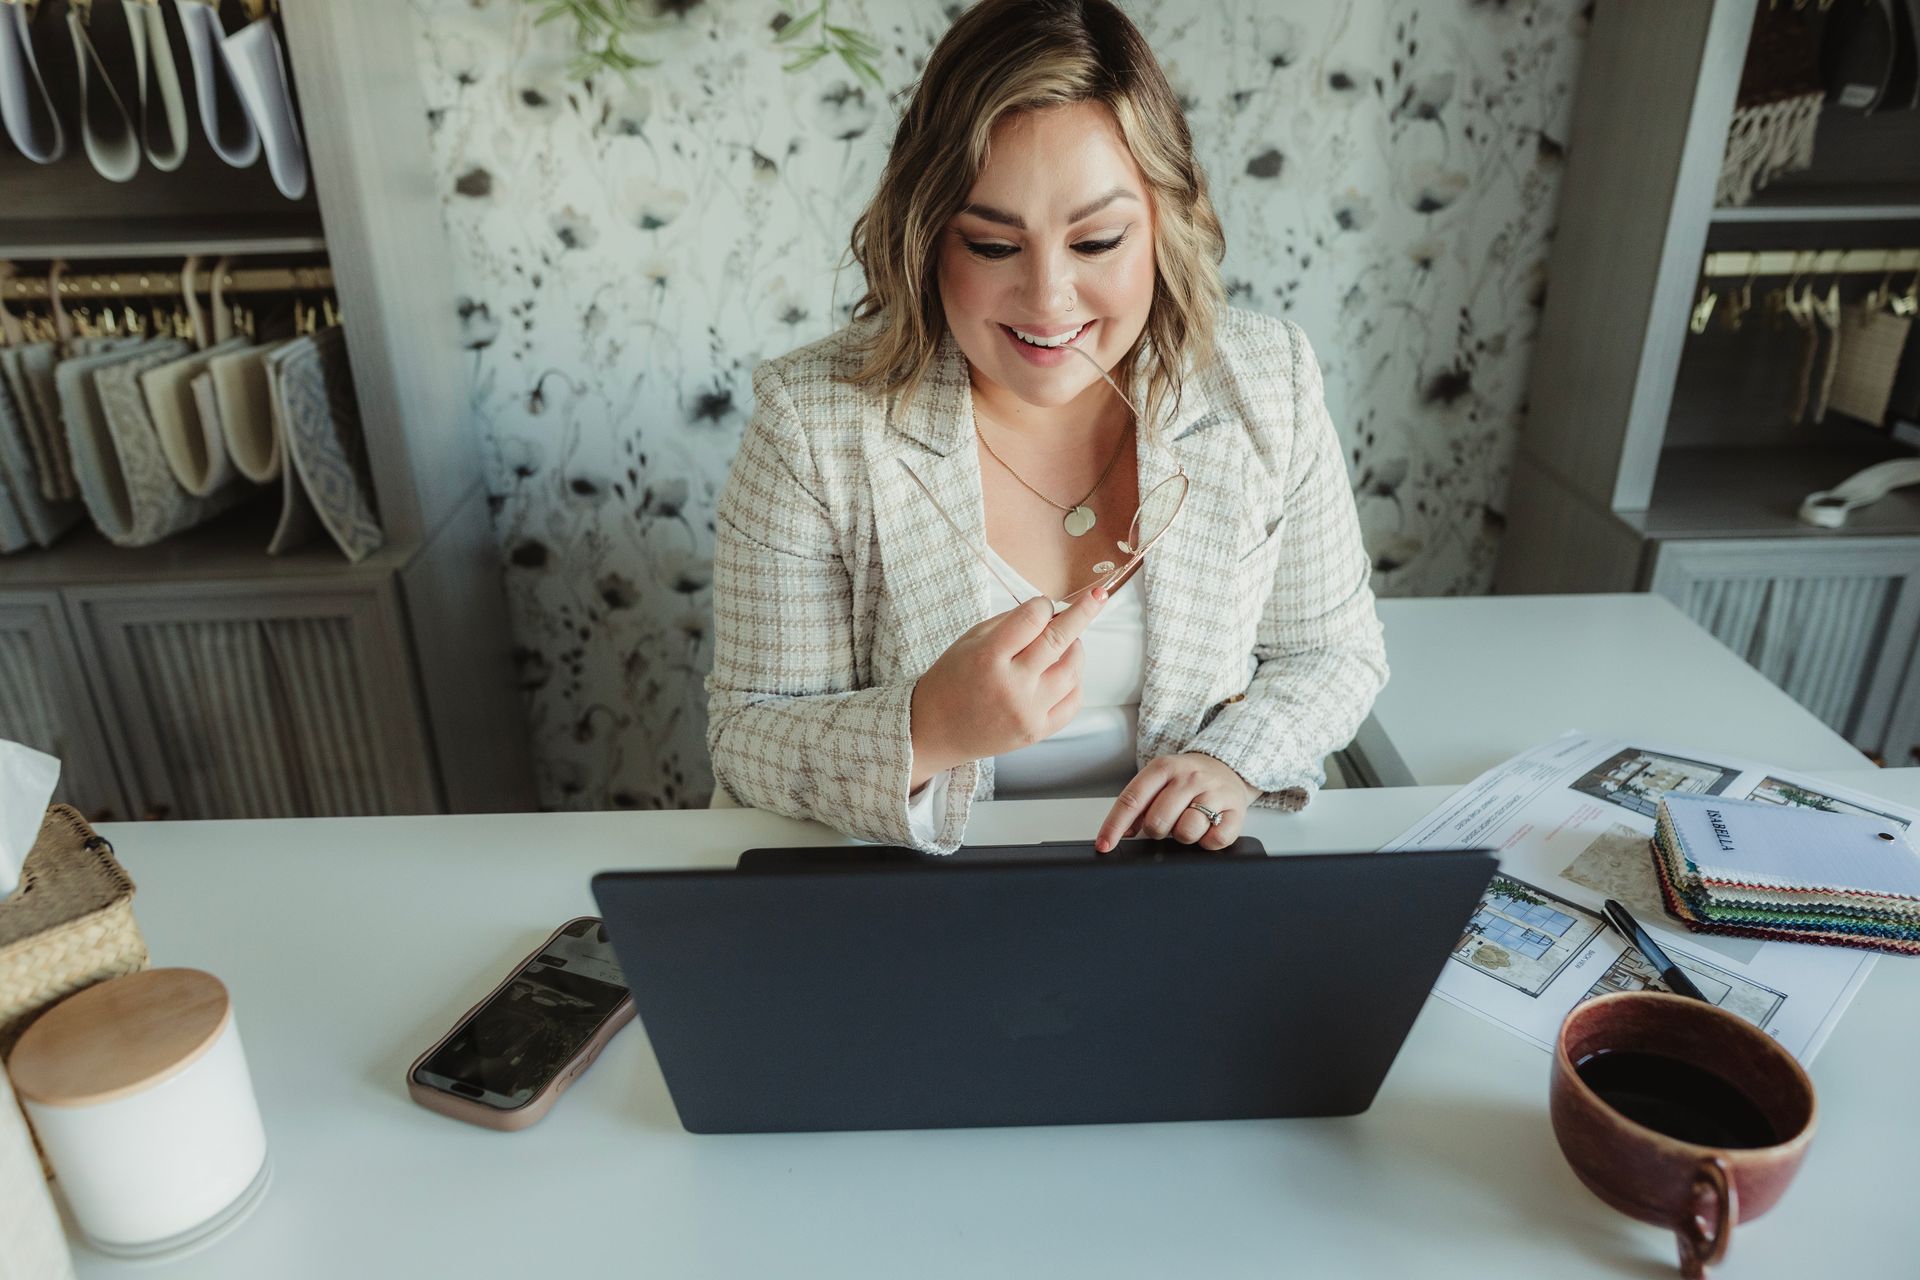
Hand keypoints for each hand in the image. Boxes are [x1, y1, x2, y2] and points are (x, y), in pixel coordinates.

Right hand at [908, 587, 1107, 786]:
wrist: (935, 730)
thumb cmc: (952, 680)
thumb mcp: (970, 640)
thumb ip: (1011, 623)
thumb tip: (1052, 610)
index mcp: (988, 657)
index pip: (1032, 618)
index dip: (1043, 606)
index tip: (1044, 606)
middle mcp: (1011, 685)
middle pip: (1060, 640)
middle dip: (1083, 613)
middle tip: (1097, 597)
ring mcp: (1027, 711)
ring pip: (1073, 670)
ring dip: (1076, 649)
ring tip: (1065, 644)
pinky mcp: (1037, 731)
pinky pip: (1073, 701)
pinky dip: (1075, 681)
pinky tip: (1063, 672)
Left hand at [1095, 752, 1259, 852]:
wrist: (1228, 768)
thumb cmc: (1187, 780)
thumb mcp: (1159, 781)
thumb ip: (1138, 804)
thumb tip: (1121, 833)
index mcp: (1163, 768)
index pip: (1132, 799)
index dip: (1115, 826)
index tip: (1104, 845)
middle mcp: (1189, 777)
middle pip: (1157, 822)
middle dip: (1156, 831)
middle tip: (1167, 823)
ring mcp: (1215, 792)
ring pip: (1186, 832)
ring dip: (1183, 836)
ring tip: (1188, 822)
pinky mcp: (1236, 811)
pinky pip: (1214, 841)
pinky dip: (1207, 842)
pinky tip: (1208, 828)